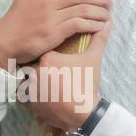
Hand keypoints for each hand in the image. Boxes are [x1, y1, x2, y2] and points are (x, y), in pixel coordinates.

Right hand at [0, 0, 111, 68]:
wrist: (2, 42)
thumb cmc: (14, 20)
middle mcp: (50, 2)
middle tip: (111, 2)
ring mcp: (51, 18)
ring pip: (83, 9)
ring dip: (100, 12)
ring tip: (108, 16)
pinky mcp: (52, 33)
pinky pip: (77, 25)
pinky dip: (92, 25)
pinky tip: (100, 27)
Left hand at [20, 13, 111, 132]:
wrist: (83, 113)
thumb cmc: (86, 84)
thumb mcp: (93, 60)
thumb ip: (98, 40)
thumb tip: (108, 23)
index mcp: (47, 58)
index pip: (45, 54)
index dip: (53, 61)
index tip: (61, 67)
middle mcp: (35, 71)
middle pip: (35, 67)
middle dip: (43, 73)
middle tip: (57, 80)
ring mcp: (31, 88)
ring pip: (29, 82)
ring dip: (36, 85)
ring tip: (51, 90)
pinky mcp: (30, 104)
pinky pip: (26, 98)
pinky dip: (33, 99)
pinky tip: (45, 99)